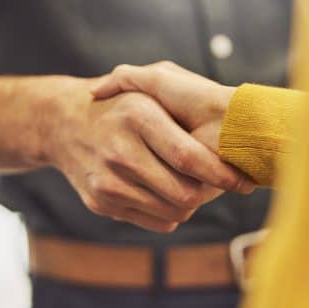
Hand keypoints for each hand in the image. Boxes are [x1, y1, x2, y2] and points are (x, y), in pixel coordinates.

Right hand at [45, 76, 252, 232]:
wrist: (63, 123)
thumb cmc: (122, 103)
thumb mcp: (149, 85)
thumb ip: (186, 95)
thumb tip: (230, 128)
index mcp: (137, 116)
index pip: (188, 157)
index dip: (222, 174)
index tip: (245, 181)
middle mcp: (120, 152)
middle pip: (184, 194)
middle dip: (211, 193)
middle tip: (222, 184)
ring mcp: (108, 182)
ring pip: (174, 213)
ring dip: (192, 203)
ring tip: (195, 184)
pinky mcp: (102, 204)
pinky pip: (157, 222)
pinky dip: (171, 212)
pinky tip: (168, 191)